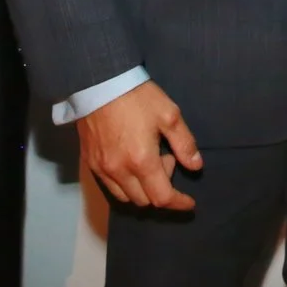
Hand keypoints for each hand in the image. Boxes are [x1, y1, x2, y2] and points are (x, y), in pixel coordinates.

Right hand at [78, 80, 203, 210]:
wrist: (99, 82)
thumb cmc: (137, 97)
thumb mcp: (169, 115)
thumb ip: (184, 144)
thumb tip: (196, 166)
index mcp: (142, 161)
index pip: (162, 197)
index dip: (179, 203)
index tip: (190, 203)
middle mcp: (120, 171)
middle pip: (144, 200)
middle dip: (161, 188)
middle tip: (166, 158)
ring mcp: (102, 169)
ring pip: (125, 196)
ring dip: (142, 189)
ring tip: (148, 161)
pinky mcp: (90, 162)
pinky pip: (109, 186)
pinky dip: (124, 184)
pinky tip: (130, 164)